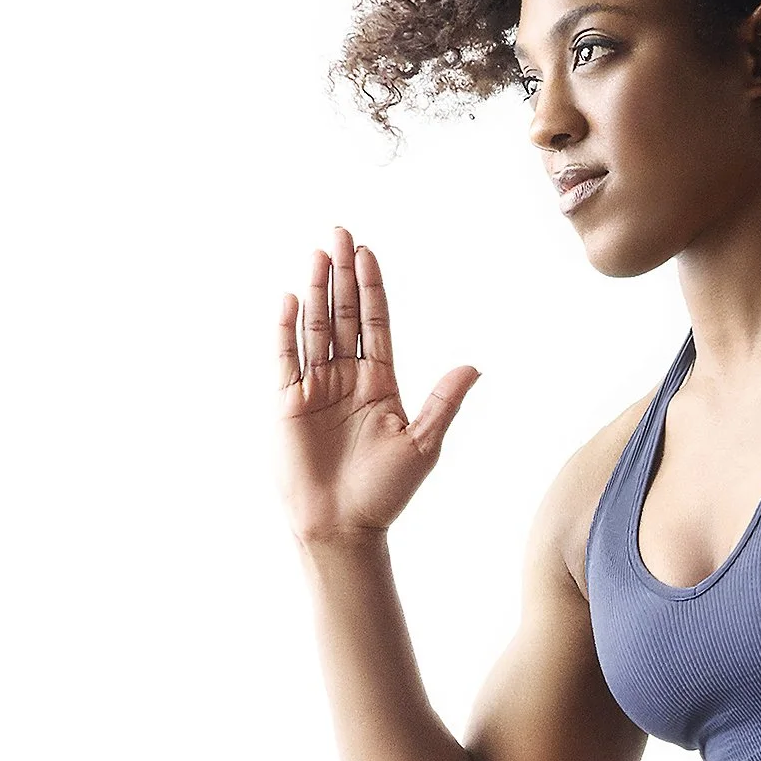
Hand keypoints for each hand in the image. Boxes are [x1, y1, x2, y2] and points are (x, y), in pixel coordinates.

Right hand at [275, 228, 477, 544]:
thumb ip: (444, 402)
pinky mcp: (289, 404)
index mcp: (379, 384)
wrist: (342, 528)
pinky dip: (286, 328)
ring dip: (315, 291)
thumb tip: (474, 367)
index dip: (371, 288)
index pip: (375, 324)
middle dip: (342, 274)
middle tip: (340, 232)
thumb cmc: (384, 493)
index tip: (368, 252)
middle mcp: (346, 379)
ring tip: (318, 253)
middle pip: (342, 315)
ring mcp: (316, 389)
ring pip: (314, 328)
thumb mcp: (422, 445)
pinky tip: (290, 299)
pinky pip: (286, 357)